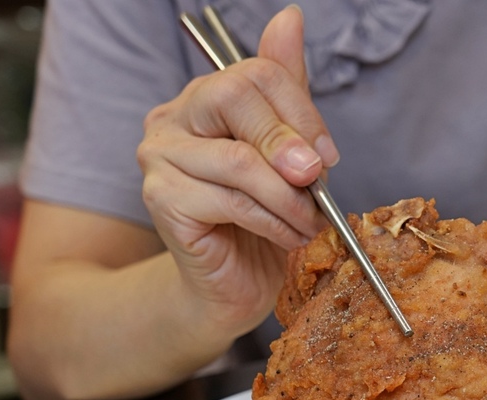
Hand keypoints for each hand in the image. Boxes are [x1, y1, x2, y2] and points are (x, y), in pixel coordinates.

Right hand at [137, 6, 333, 337]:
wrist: (232, 286)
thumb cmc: (262, 220)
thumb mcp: (285, 155)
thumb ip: (287, 93)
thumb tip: (290, 17)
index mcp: (203, 99)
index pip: (254, 74)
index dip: (301, 113)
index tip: (327, 156)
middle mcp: (172, 119)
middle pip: (234, 96)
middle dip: (290, 143)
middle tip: (317, 182)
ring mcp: (159, 158)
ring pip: (239, 160)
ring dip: (288, 196)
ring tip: (309, 221)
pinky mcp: (161, 200)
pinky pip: (230, 201)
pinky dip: (271, 221)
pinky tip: (287, 236)